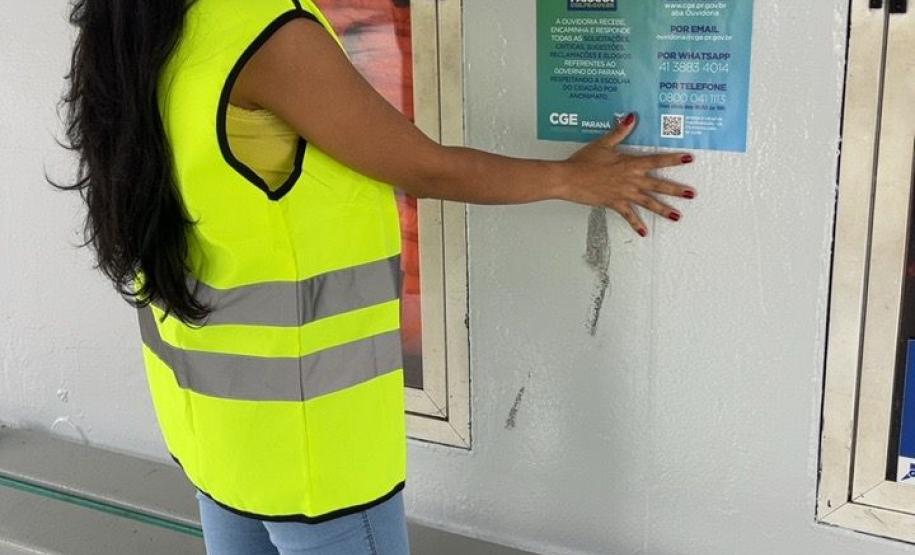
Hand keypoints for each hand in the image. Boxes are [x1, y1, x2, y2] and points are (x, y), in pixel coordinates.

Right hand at [560, 113, 695, 236]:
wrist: (569, 178)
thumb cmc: (584, 161)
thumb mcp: (603, 144)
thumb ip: (619, 132)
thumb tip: (631, 117)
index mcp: (630, 164)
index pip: (657, 160)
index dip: (674, 159)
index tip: (689, 158)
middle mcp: (631, 180)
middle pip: (658, 185)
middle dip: (676, 190)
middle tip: (692, 194)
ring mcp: (624, 193)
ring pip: (648, 202)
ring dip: (663, 210)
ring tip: (677, 216)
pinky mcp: (614, 203)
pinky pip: (628, 216)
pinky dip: (636, 225)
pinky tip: (644, 233)